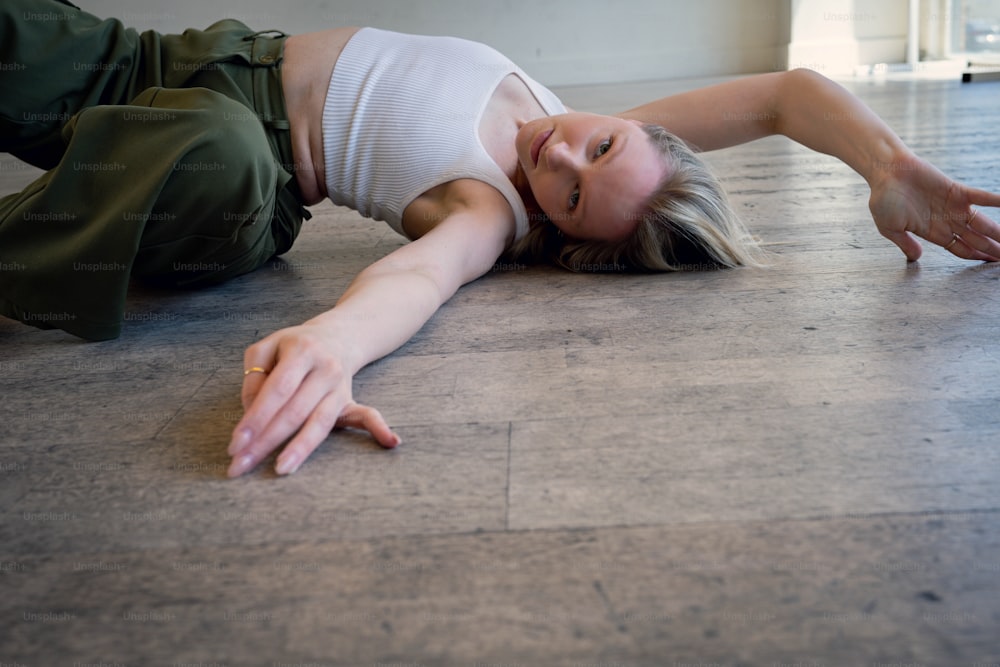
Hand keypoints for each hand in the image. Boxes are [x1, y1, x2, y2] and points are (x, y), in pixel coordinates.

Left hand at [227, 324, 400, 477]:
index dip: (255, 418)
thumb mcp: (267, 346)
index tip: (236, 444)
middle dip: (266, 441)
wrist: (338, 335)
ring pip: (321, 422)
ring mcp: (341, 387)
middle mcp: (326, 369)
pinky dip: (379, 428)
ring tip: (281, 470)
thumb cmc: (294, 345)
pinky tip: (391, 442)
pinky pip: (367, 415)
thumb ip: (254, 375)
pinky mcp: (350, 400)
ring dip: (300, 448)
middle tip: (241, 465)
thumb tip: (251, 412)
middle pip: (295, 411)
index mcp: (303, 350)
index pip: (277, 390)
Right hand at [867, 152, 999, 261]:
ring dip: (998, 234)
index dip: (976, 258)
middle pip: (977, 240)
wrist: (886, 172)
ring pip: (983, 225)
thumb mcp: (889, 228)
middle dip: (992, 250)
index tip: (990, 266)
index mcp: (932, 233)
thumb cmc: (883, 199)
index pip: (961, 250)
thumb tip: (916, 258)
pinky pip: (982, 198)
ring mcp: (954, 207)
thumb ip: (905, 243)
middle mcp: (947, 221)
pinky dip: (997, 202)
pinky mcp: (957, 191)